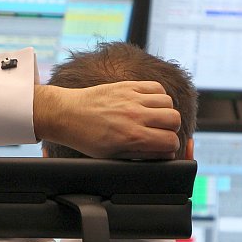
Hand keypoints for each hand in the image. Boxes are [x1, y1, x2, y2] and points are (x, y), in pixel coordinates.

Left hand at [33, 82, 180, 158]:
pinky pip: (156, 87)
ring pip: (168, 102)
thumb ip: (143, 154)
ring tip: (154, 117)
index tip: (163, 147)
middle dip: (171, 129)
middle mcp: (135, 116)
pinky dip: (158, 95)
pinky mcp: (128, 86)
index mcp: (132, 137)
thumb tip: (167, 154)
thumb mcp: (114, 155)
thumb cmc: (88, 138)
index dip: (170, 147)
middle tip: (160, 132)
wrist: (67, 114)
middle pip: (174, 119)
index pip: (170, 141)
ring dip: (166, 111)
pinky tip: (149, 102)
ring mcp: (132, 98)